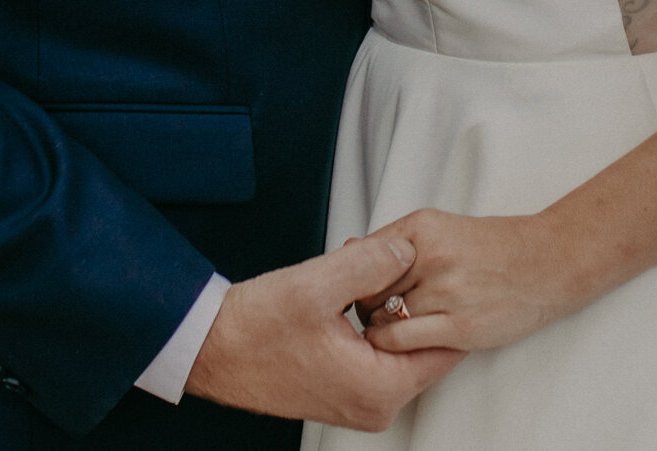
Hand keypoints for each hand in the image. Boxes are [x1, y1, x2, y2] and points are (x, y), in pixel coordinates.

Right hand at [186, 235, 462, 429]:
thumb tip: (407, 251)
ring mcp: (360, 403)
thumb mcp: (316, 284)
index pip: (445, 348)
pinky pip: (380, 356)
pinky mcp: (346, 394)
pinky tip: (353, 299)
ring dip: (391, 313)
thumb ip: (372, 264)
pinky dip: (374, 326)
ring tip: (367, 280)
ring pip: (401, 348)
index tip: (439, 273)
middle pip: (425, 348)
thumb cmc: (253, 329)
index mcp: (379, 389)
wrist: (211, 349)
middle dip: (413, 304)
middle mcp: (375, 406)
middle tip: (395, 267)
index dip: (442, 304)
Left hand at [355, 209, 586, 355]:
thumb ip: (397, 242)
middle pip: (367, 289)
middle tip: (376, 312)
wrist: (549, 262)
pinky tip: (404, 342)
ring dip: (380, 328)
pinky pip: (401, 341)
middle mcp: (432, 256)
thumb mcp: (442, 228)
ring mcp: (447, 292)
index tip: (358, 289)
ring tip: (395, 327)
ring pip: (382, 318)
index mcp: (423, 228)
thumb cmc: (495, 248)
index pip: (363, 257)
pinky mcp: (460, 327)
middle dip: (366, 305)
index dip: (356, 278)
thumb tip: (350, 251)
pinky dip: (392, 345)